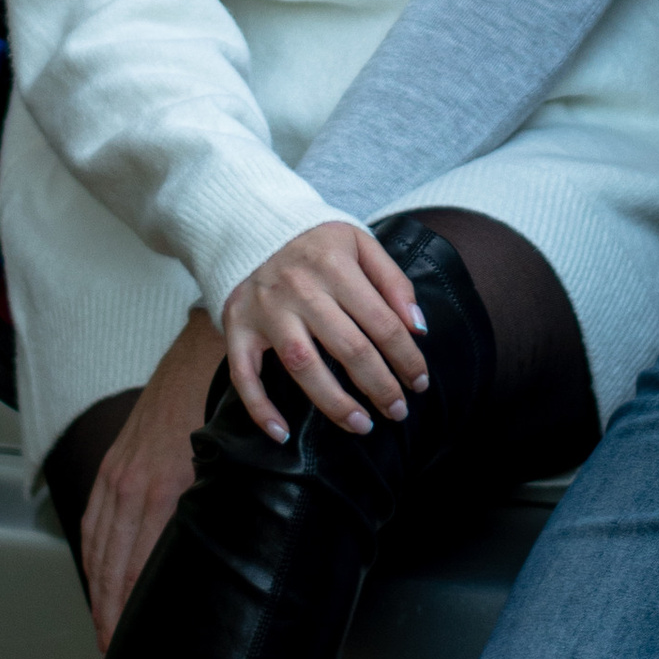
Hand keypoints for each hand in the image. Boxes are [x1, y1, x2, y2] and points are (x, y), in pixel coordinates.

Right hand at [78, 309, 225, 657]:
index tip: (128, 642)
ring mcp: (117, 471)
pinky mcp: (116, 460)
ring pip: (97, 542)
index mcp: (158, 490)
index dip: (129, 608)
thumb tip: (230, 555)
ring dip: (98, 586)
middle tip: (113, 650)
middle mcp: (129, 484)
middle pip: (110, 562)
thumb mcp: (229, 463)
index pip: (135, 566)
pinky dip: (93, 549)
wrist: (206, 350)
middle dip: (109, 609)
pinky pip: (94, 515)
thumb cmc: (225, 406)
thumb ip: (220, 509)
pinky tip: (97, 570)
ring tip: (104, 624)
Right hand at [222, 221, 431, 443]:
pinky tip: (282, 433)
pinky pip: (244, 374)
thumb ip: (393, 281)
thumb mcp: (360, 242)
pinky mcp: (237, 326)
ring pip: (303, 365)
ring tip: (362, 425)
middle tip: (398, 411)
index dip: (406, 357)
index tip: (420, 382)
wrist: (250, 225)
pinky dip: (259, 408)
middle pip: (348, 347)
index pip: (381, 321)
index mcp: (334, 264)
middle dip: (380, 386)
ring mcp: (265, 310)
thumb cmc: (315, 242)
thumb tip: (419, 327)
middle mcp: (299, 288)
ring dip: (334, 403)